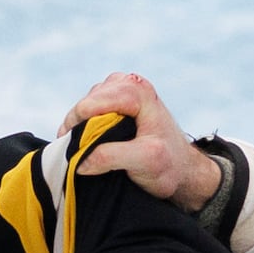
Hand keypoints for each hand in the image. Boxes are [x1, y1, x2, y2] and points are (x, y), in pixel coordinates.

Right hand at [58, 72, 223, 213]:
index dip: (78, 125)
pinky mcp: (116, 101)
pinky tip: (88, 143)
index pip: (94, 103)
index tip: (70, 148)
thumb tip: (78, 159)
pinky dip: (84, 126)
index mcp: (138, 92)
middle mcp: (129, 84)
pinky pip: (90, 110)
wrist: (182, 168)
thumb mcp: (145, 161)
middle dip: (77, 127)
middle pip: (87, 102)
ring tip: (83, 149)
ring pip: (86, 106)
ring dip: (80, 127)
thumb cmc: (169, 164)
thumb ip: (111, 157)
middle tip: (74, 153)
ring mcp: (121, 90)